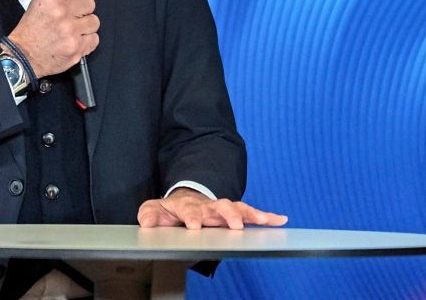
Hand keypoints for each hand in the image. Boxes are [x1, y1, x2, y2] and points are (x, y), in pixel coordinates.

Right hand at [7, 0, 99, 76]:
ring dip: (86, 25)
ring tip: (73, 29)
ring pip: (94, 21)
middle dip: (83, 9)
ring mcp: (70, 31)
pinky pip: (94, 38)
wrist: (23, 56)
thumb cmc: (30, 31)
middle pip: (90, 2)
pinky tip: (76, 40)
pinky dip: (87, 40)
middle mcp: (61, 12)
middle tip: (74, 15)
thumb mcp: (38, 2)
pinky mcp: (76, 47)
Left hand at [137, 188, 288, 229]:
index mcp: (189, 205)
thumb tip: (146, 221)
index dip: (193, 216)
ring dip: (250, 214)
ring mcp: (222, 208)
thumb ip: (150, 215)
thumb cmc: (173, 209)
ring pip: (238, 207)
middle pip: (220, 205)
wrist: (187, 199)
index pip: (190, 209)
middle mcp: (208, 205)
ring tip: (262, 220)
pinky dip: (265, 216)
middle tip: (234, 225)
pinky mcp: (234, 213)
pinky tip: (279, 219)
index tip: (195, 227)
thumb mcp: (156, 210)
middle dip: (228, 214)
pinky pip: (251, 213)